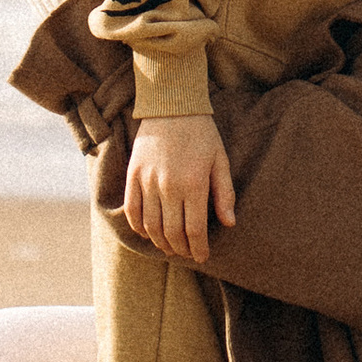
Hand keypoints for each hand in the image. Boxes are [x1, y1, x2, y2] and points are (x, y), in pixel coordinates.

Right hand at [122, 113, 236, 266]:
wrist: (171, 104)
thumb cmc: (202, 133)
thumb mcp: (220, 160)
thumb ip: (225, 193)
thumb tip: (229, 223)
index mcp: (194, 184)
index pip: (194, 229)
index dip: (198, 248)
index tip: (202, 257)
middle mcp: (169, 186)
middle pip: (172, 232)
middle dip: (181, 249)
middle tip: (187, 254)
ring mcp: (147, 181)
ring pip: (151, 226)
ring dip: (161, 242)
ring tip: (170, 247)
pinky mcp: (133, 175)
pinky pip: (132, 210)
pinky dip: (139, 227)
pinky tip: (148, 233)